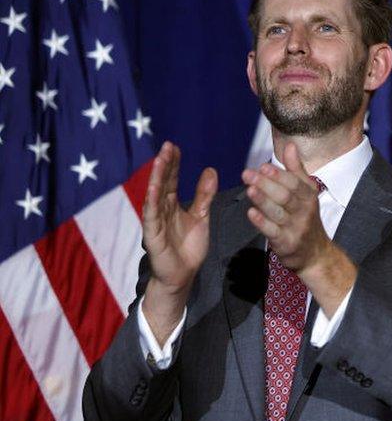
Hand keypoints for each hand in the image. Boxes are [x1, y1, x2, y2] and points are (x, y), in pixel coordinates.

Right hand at [141, 141, 217, 342]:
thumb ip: (204, 195)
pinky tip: (153, 189)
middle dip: (164, 165)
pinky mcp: (152, 235)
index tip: (174, 146)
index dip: (173, 163)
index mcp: (171, 204)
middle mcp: (161, 209)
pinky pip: (151, 216)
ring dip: (157, 178)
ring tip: (160, 160)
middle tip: (167, 146)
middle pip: (162, 183)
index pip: (171, 179)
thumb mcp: (201, 216)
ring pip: (154, 196)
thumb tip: (210, 170)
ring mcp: (155, 221)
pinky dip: (152, 202)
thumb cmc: (189, 246)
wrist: (183, 274)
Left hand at [242, 142, 355, 315]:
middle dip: (266, 184)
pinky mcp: (286, 243)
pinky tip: (251, 213)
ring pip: (278, 212)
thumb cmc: (305, 218)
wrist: (315, 253)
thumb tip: (290, 145)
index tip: (263, 167)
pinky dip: (261, 222)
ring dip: (263, 200)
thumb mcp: (306, 193)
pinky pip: (273, 231)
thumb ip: (296, 170)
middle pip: (285, 196)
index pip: (295, 183)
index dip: (279, 174)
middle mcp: (304, 211)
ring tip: (248, 189)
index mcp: (309, 196)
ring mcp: (296, 228)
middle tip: (247, 174)